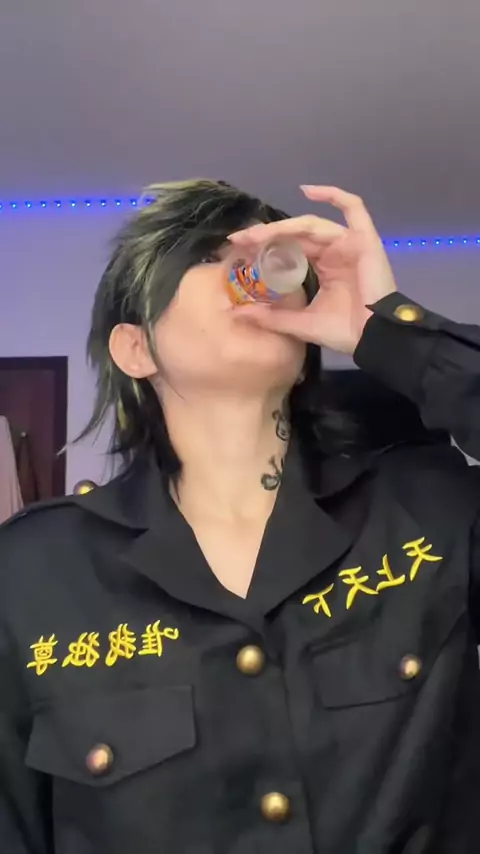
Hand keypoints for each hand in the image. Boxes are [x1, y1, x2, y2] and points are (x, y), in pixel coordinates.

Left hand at [228, 185, 396, 354]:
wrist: (373, 339)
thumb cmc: (343, 332)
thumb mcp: (299, 324)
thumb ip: (271, 317)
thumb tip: (238, 315)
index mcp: (322, 267)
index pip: (289, 248)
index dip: (264, 246)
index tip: (238, 249)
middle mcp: (333, 251)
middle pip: (296, 234)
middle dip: (266, 235)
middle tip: (239, 240)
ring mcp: (348, 243)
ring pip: (311, 225)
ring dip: (283, 226)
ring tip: (258, 234)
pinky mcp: (363, 240)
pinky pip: (353, 207)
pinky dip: (333, 195)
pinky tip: (308, 190)